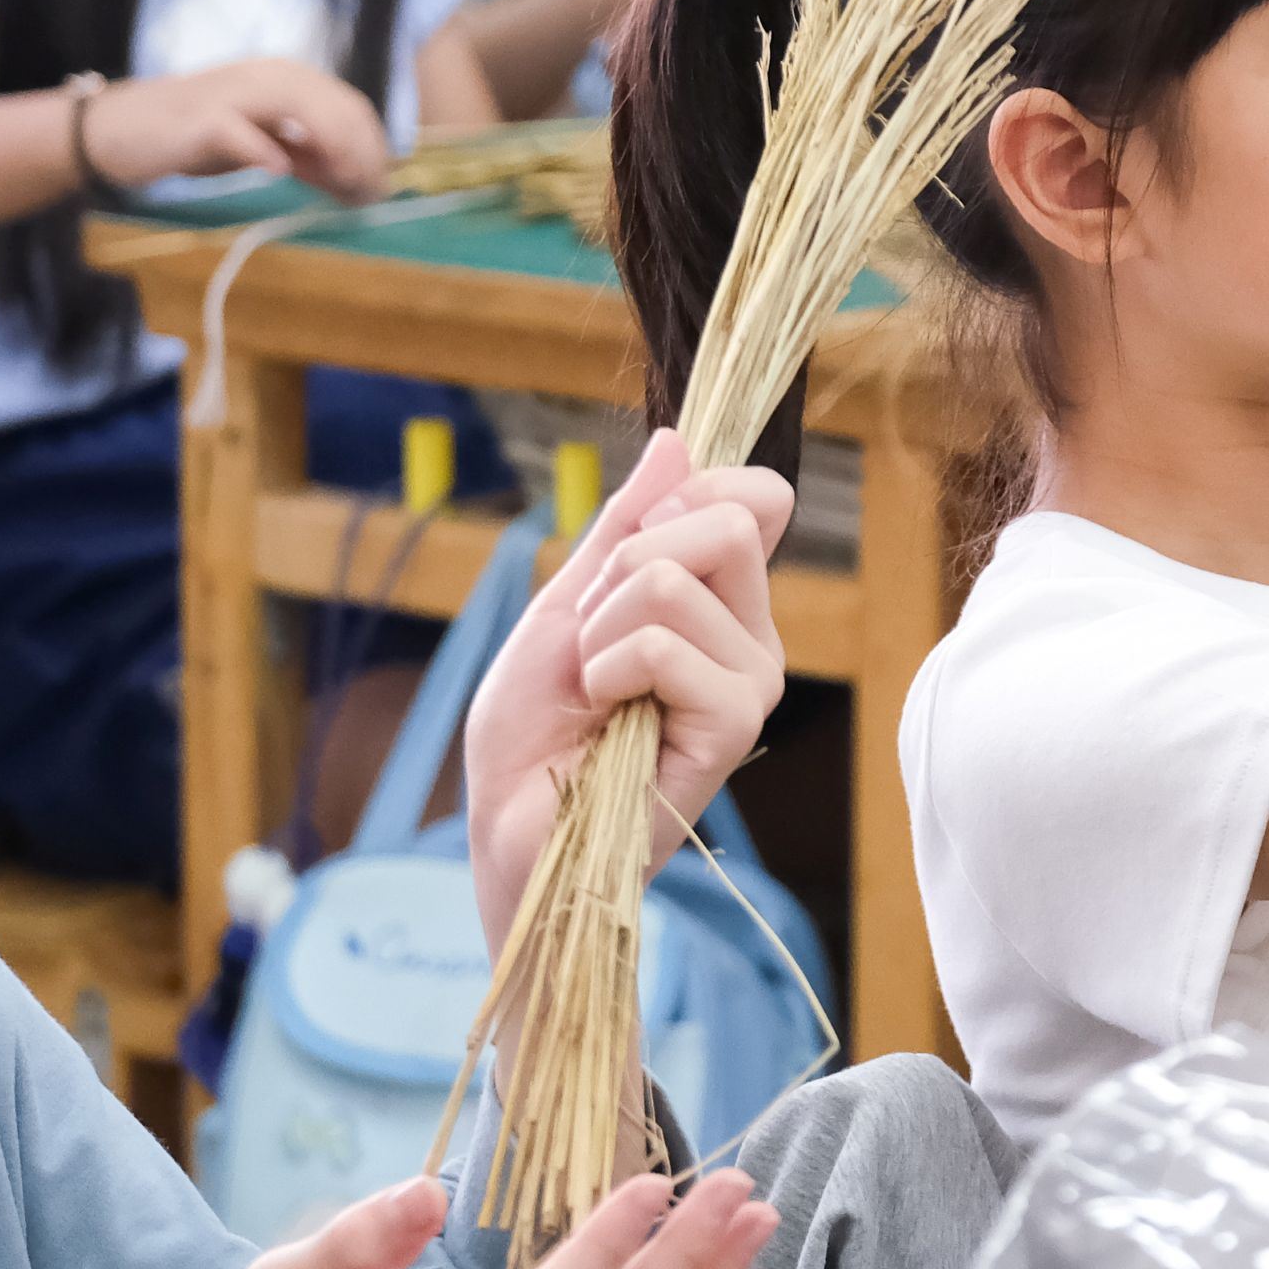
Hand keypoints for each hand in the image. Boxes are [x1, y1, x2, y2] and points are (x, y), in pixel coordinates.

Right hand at [84, 59, 394, 201]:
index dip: (373, 147)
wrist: (126, 128)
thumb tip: (359, 178)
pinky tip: (278, 170)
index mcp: (289, 78)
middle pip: (335, 107)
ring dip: (330, 148)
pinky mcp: (200, 118)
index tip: (379, 188)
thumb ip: (308, 153)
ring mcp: (234, 93)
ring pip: (300, 107)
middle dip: (360, 154)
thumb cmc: (200, 135)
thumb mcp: (265, 142)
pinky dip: (262, 148)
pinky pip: (238, 129)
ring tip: (342, 185)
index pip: (351, 106)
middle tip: (367, 197)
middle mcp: (268, 76)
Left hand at [468, 429, 796, 952]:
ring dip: (598, 631)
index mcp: (720, 604)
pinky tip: (606, 716)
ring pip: (672, 579)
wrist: (510, 828)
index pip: (757, 498)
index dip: (692, 493)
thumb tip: (676, 440)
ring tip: (595, 689)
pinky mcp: (732, 727)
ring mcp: (750, 682)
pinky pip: (663, 644)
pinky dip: (608, 669)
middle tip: (595, 637)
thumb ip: (621, 526)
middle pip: (728, 517)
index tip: (631, 547)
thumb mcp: (563, 604)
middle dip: (625, 560)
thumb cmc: (533, 734)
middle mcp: (751, 638)